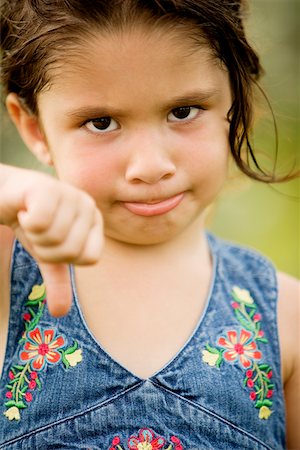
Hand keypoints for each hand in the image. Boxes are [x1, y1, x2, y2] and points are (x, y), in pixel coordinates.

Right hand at [0, 165, 102, 316]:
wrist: (6, 195)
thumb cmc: (31, 222)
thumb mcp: (46, 254)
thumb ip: (57, 280)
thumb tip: (60, 313)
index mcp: (95, 222)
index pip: (90, 258)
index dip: (62, 257)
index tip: (50, 241)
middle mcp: (89, 206)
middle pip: (71, 250)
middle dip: (44, 247)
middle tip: (37, 229)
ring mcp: (71, 194)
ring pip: (54, 237)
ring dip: (33, 233)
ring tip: (30, 217)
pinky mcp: (49, 187)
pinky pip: (40, 222)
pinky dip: (24, 220)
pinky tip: (25, 207)